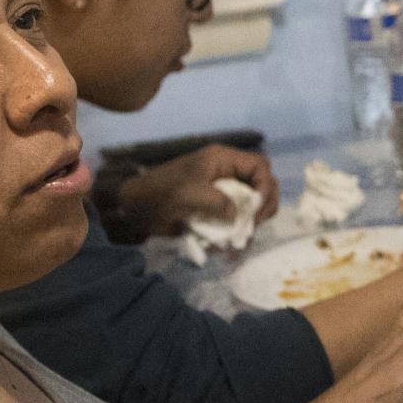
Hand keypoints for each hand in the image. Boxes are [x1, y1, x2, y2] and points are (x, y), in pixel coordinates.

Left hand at [119, 145, 279, 234]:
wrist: (136, 209)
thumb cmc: (161, 194)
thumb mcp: (189, 194)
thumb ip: (218, 202)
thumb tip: (237, 216)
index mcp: (222, 160)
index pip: (260, 167)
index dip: (265, 186)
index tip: (257, 208)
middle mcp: (228, 173)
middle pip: (262, 185)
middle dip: (263, 205)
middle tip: (254, 224)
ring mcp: (224, 191)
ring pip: (252, 203)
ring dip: (252, 221)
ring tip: (243, 237)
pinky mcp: (218, 208)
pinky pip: (237, 218)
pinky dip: (238, 230)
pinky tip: (231, 243)